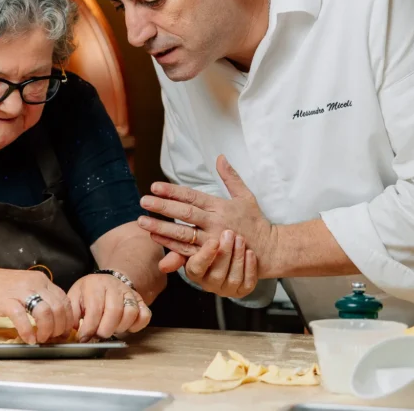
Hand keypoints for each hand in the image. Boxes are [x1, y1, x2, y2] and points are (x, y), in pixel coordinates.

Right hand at [0, 268, 74, 344]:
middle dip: (59, 327)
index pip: (64, 299)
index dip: (67, 318)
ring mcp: (20, 292)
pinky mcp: (6, 302)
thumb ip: (40, 296)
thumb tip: (56, 316)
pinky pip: (23, 319)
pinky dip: (28, 332)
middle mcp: (34, 283)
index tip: (65, 330)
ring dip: (46, 330)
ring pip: (45, 313)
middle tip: (53, 337)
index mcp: (40, 279)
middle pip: (58, 308)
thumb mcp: (25, 286)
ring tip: (41, 338)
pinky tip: (28, 339)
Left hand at [68, 274, 150, 341]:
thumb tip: (70, 332)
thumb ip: (72, 313)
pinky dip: (137, 325)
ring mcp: (129, 293)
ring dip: (121, 327)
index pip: (95, 308)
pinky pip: (145, 315)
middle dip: (105, 330)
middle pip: (115, 311)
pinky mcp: (140, 300)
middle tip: (98, 336)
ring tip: (112, 330)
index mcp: (95, 285)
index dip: (89, 327)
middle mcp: (114, 286)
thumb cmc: (88, 293)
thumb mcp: (75, 297)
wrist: (107, 281)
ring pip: (131, 313)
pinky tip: (126, 327)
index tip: (84, 338)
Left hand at [138, 155, 275, 272]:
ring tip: (142, 221)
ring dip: (161, 227)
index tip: (155, 186)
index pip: (192, 196)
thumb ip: (231, 177)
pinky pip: (188, 251)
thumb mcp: (246, 196)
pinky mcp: (212, 256)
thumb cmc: (256, 222)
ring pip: (183, 234)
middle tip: (143, 201)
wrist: (270, 250)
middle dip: (162, 207)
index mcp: (220, 206)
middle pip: (185, 214)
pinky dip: (170, 245)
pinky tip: (156, 238)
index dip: (173, 191)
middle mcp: (215, 222)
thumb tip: (220, 157)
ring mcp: (213, 240)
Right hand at [158, 230, 257, 298]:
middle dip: (224, 253)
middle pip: (217, 273)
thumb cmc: (210, 245)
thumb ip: (178, 248)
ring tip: (240, 239)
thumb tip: (162, 265)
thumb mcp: (193, 244)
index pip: (197, 268)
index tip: (213, 241)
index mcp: (196, 272)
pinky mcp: (244, 289)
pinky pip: (248, 282)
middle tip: (229, 233)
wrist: (237, 249)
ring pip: (233, 277)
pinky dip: (249, 267)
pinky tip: (250, 253)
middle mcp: (210, 283)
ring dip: (237, 258)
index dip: (205, 256)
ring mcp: (228, 288)